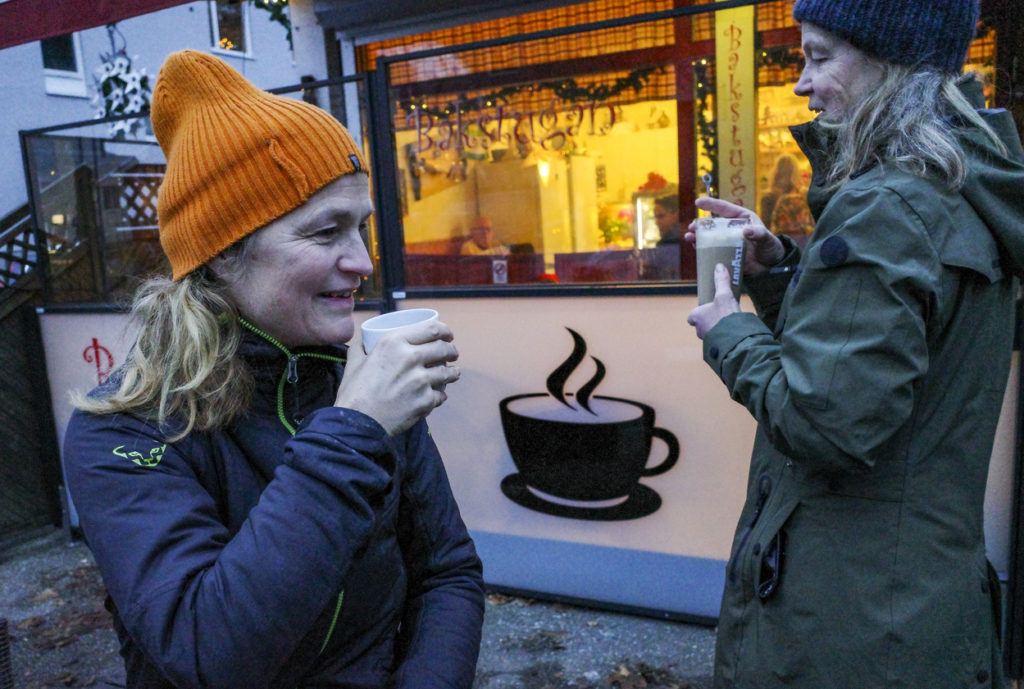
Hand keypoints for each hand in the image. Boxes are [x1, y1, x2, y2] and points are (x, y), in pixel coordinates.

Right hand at [334, 320, 459, 435]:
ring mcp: (421, 380)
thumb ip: (361, 349)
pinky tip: (438, 396)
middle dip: (452, 350)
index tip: (448, 335)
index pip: (431, 329)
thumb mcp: (355, 362)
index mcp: (394, 342)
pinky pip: (441, 395)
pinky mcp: (426, 400)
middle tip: (452, 353)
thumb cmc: (354, 392)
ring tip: (453, 373)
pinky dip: (440, 395)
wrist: (358, 423)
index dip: (445, 330)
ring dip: (453, 372)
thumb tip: (363, 342)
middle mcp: (411, 357)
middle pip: (443, 348)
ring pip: (448, 372)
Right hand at [685, 197, 784, 276]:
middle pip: (713, 223)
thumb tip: (746, 231)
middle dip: (701, 224)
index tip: (698, 202)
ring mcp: (727, 241)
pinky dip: (701, 248)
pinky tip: (694, 247)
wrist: (771, 266)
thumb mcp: (766, 238)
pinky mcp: (725, 253)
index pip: (724, 208)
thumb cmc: (771, 247)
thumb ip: (758, 233)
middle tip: (692, 226)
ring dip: (697, 236)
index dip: (711, 204)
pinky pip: (711, 249)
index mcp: (741, 219)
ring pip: (709, 236)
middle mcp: (731, 228)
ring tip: (689, 237)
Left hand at [687, 264, 739, 338]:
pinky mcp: (716, 347)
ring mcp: (707, 339)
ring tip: (727, 324)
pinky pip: (717, 341)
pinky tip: (732, 333)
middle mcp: (698, 329)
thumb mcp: (724, 295)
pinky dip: (722, 337)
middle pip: (700, 324)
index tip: (706, 309)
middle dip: (708, 321)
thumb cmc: (725, 315)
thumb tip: (719, 266)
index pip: (691, 316)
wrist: (734, 337)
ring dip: (716, 329)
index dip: (698, 313)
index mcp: (696, 317)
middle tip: (719, 315)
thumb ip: (721, 281)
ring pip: (709, 333)